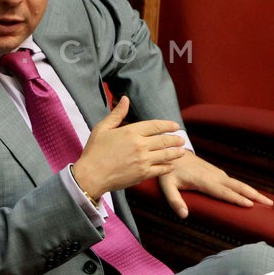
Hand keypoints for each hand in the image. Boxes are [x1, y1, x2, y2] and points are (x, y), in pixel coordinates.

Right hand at [72, 97, 186, 199]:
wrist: (91, 175)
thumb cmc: (94, 151)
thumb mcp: (102, 128)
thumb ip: (117, 114)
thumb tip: (125, 99)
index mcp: (131, 132)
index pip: (156, 126)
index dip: (168, 125)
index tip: (175, 126)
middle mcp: (140, 145)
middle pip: (164, 140)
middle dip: (175, 139)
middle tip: (181, 139)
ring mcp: (143, 160)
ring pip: (166, 155)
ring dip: (176, 153)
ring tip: (181, 151)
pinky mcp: (143, 174)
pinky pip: (162, 170)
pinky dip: (168, 167)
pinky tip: (171, 166)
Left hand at [158, 151, 273, 218]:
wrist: (172, 151)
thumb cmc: (169, 170)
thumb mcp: (167, 185)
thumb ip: (174, 200)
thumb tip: (184, 215)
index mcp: (202, 180)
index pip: (222, 191)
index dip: (235, 198)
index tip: (250, 204)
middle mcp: (212, 176)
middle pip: (236, 186)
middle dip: (253, 194)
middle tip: (269, 203)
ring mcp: (215, 173)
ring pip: (237, 183)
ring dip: (251, 191)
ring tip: (266, 200)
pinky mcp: (215, 172)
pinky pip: (232, 181)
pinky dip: (243, 187)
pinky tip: (249, 194)